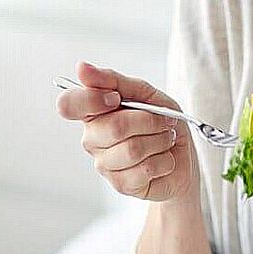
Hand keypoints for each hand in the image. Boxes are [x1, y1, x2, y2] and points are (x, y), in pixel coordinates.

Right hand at [56, 61, 198, 202]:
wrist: (183, 158)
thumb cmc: (162, 124)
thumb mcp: (146, 94)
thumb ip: (115, 80)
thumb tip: (82, 68)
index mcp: (92, 113)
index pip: (69, 104)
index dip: (93, 99)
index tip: (115, 98)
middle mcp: (92, 139)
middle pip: (114, 127)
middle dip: (150, 121)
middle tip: (164, 123)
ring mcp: (105, 165)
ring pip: (133, 149)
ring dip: (161, 141)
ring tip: (166, 140)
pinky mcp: (122, 184)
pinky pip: (145, 169)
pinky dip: (165, 161)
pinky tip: (164, 160)